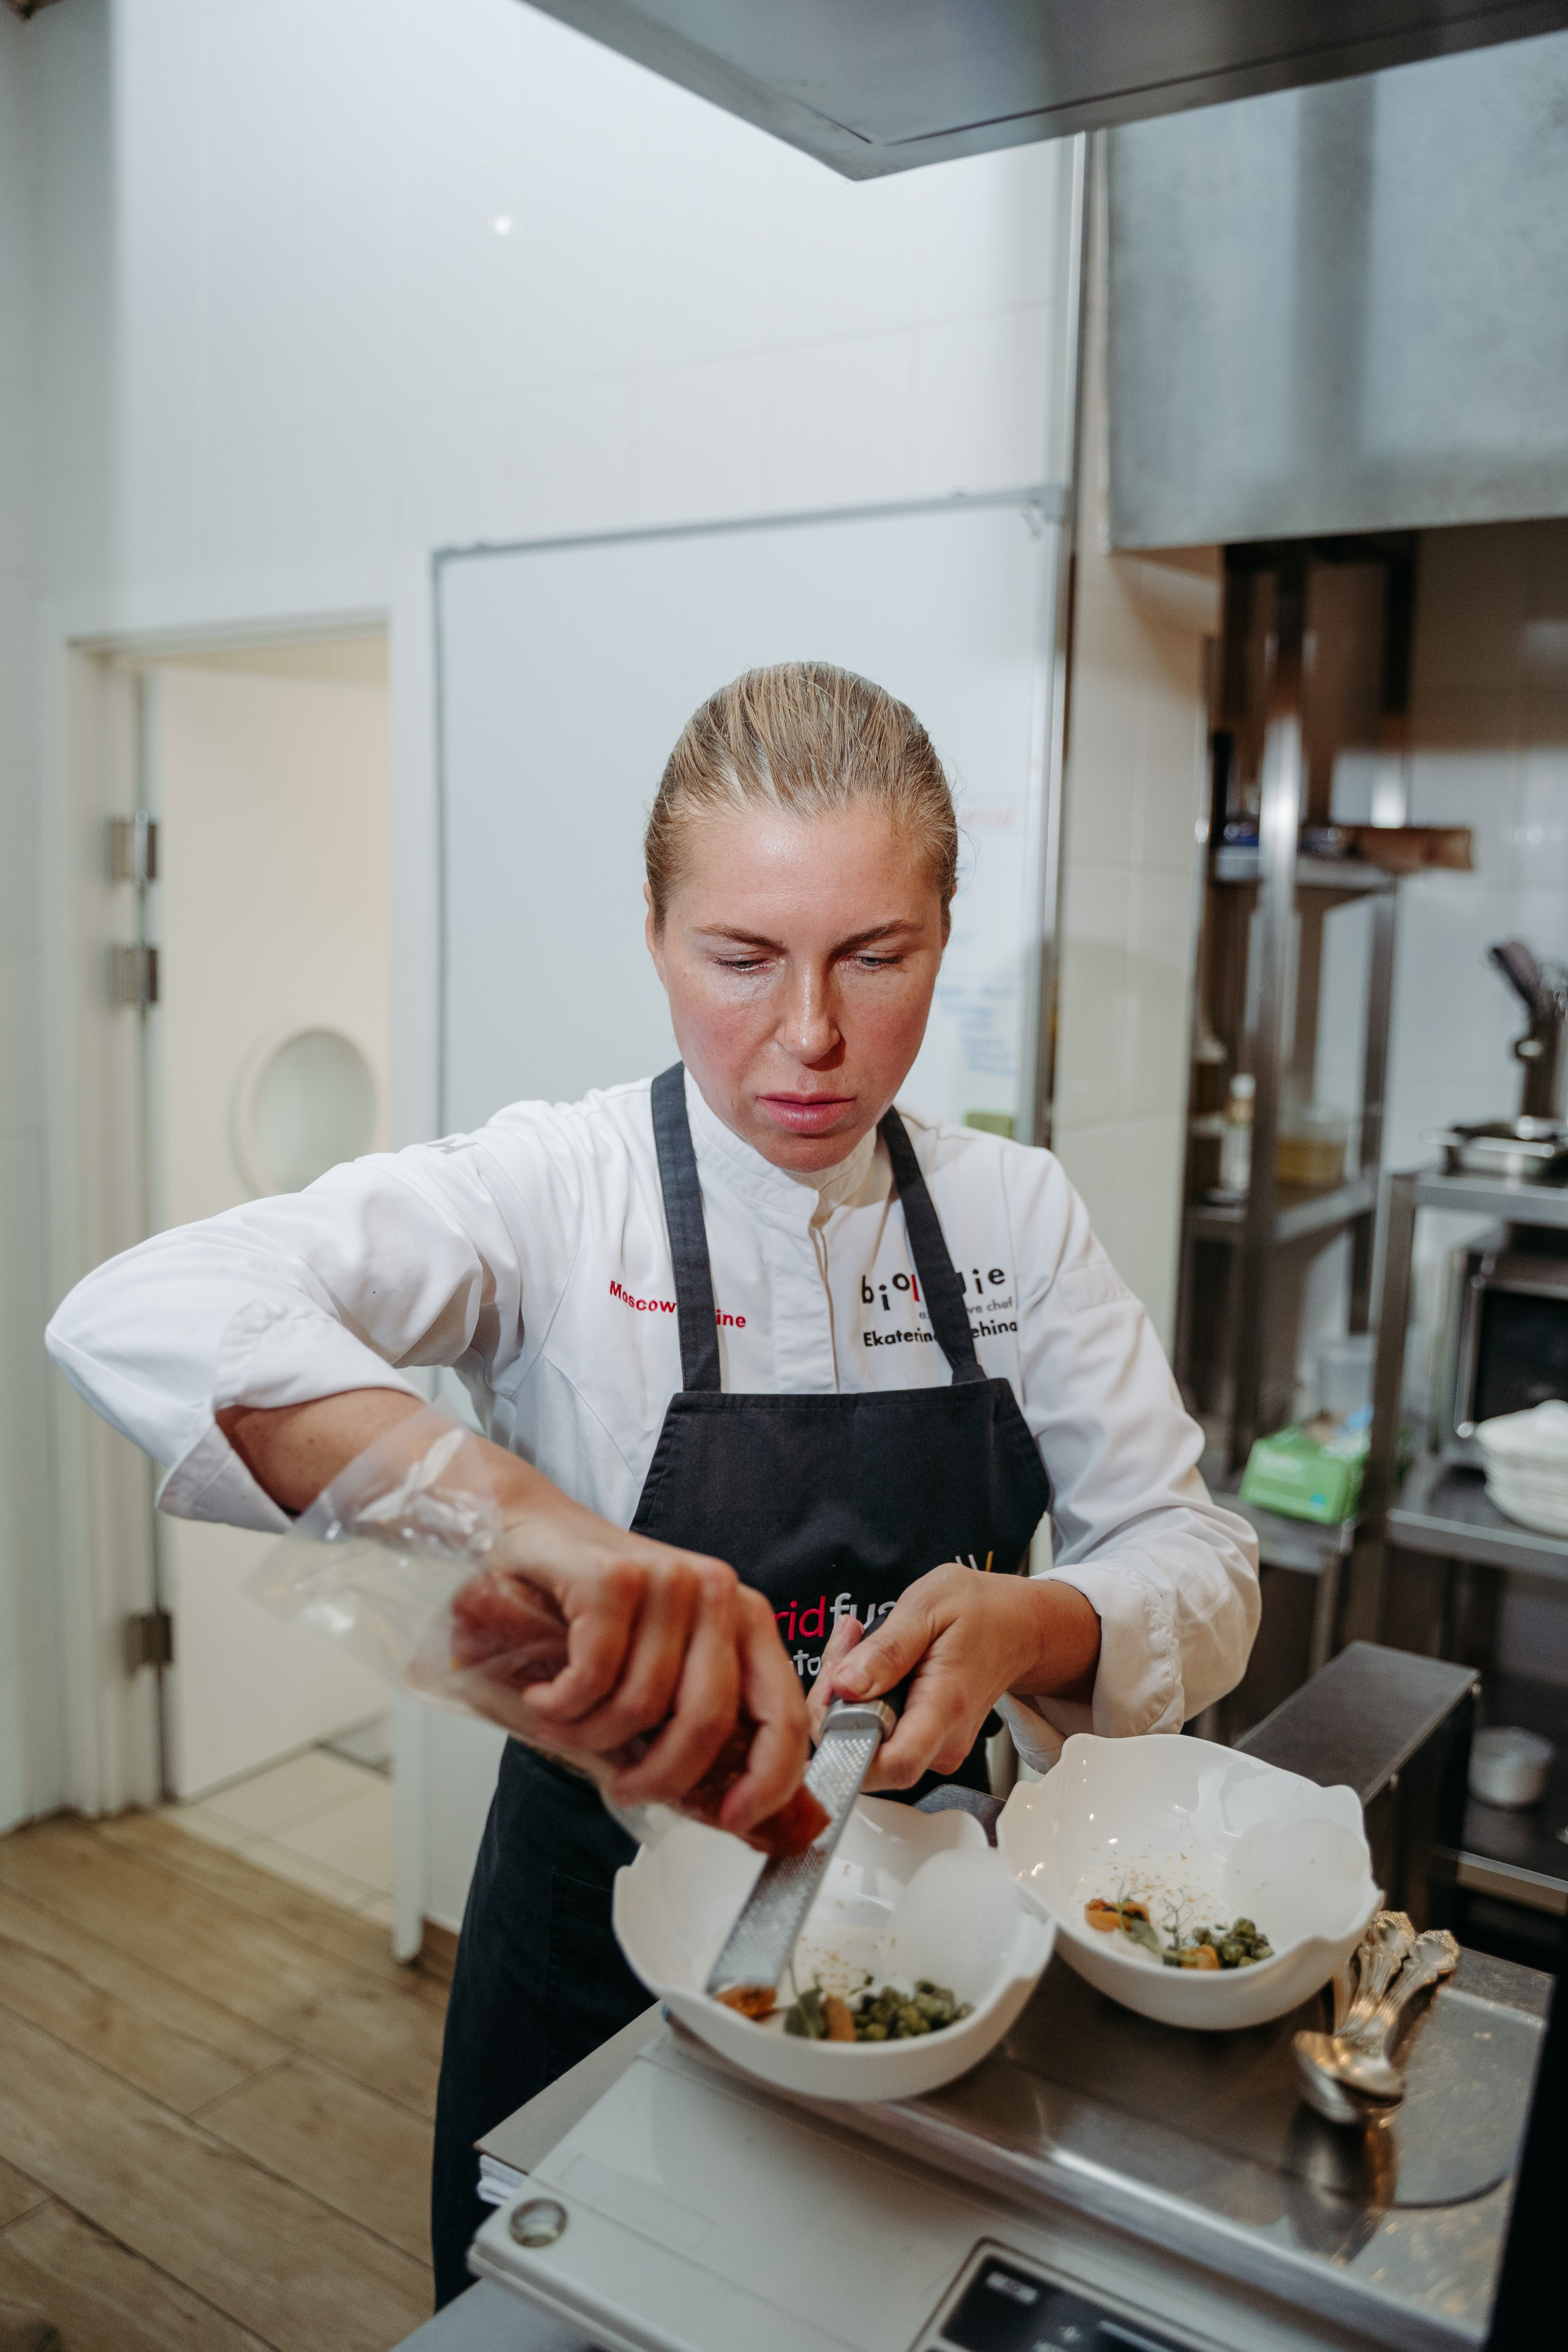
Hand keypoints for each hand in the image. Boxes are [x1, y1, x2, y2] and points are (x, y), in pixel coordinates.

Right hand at [490, 1490, 807, 1836]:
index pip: (783, 1713)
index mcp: (746, 1618)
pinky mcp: (612, 1577)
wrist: (529, 1527)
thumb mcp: (660, 1661)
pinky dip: (560, 1705)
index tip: (731, 1820)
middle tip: (624, 1790)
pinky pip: (593, 1677)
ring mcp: (667, 1579)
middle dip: (660, 1776)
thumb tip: (733, 1813)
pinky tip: (544, 1697)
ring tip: (564, 1725)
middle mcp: (717, 1592)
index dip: (767, 1780)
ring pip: (641, 1705)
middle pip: (707, 1720)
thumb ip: (694, 1719)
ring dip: (589, 1737)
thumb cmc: (593, 1606)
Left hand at [807, 1565, 1099, 1790]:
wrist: (1016, 1626)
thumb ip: (887, 1649)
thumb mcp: (929, 1606)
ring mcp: (934, 1748)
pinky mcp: (924, 1744)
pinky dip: (858, 1698)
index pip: (892, 1764)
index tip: (826, 1702)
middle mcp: (942, 1741)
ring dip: (842, 1695)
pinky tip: (867, 1660)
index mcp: (946, 1707)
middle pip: (863, 1752)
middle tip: (844, 1644)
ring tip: (857, 1641)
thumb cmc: (981, 1611)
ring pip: (862, 1741)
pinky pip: (873, 1732)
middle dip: (832, 1702)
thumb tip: (845, 1686)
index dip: (845, 1747)